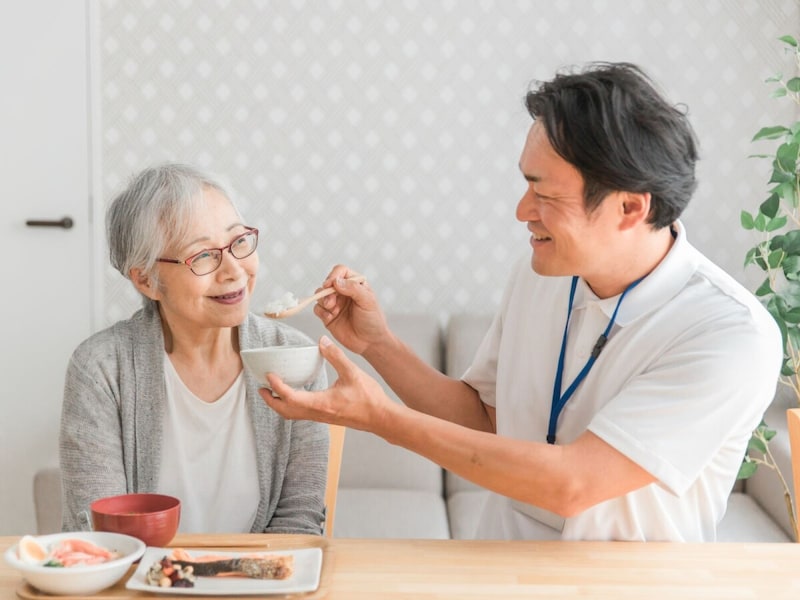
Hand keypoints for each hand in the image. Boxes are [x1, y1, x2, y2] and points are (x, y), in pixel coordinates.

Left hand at [260, 335, 393, 432]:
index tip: (269, 375)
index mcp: (321, 403)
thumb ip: (335, 356)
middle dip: (271, 401)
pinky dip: (292, 406)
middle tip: (261, 388)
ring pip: (293, 415)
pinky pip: (302, 414)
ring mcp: (322, 417)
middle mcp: (318, 413)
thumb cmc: (369, 398)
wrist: (380, 418)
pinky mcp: (327, 417)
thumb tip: (321, 342)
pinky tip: (296, 396)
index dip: (277, 387)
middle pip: (286, 411)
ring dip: (280, 405)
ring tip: (272, 393)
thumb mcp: (352, 372)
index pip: (291, 397)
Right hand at [313, 264, 388, 355]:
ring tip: (333, 309)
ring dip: (323, 301)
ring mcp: (335, 304)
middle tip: (332, 302)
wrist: (370, 343)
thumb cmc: (374, 321)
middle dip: (327, 291)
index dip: (334, 275)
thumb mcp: (368, 301)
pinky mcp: (328, 316)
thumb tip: (337, 281)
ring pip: (320, 295)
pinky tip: (330, 317)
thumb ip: (353, 288)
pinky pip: (317, 309)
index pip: (341, 271)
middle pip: (327, 283)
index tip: (331, 284)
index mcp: (355, 284)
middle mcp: (343, 292)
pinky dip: (321, 312)